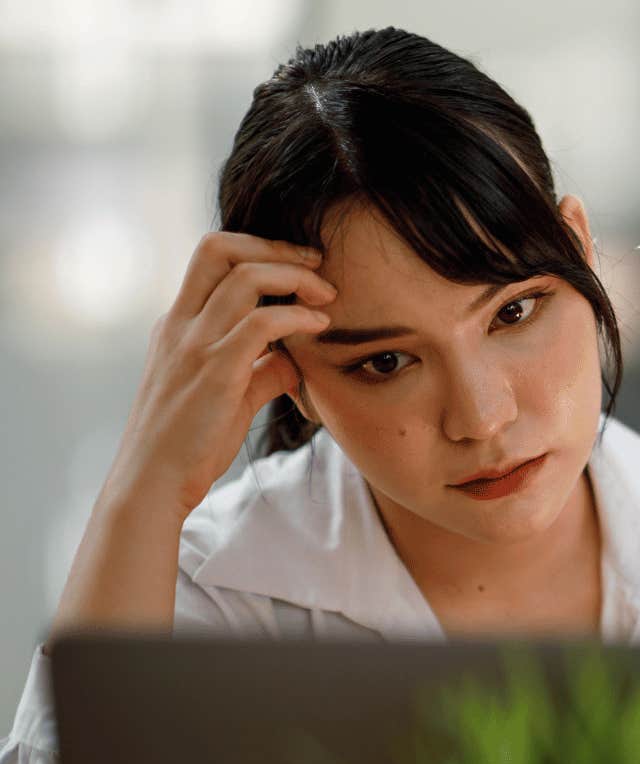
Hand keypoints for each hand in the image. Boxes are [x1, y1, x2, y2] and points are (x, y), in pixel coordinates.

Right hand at [111, 231, 333, 518]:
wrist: (154, 483)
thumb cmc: (190, 443)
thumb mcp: (229, 396)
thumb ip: (261, 372)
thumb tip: (295, 362)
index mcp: (178, 323)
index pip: (211, 256)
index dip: (258, 248)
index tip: (300, 265)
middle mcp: (180, 324)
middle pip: (219, 247)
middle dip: (275, 247)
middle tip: (318, 265)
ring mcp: (193, 345)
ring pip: (244, 278)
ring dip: (295, 278)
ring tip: (328, 296)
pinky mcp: (214, 372)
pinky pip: (259, 324)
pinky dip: (297, 316)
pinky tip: (319, 326)